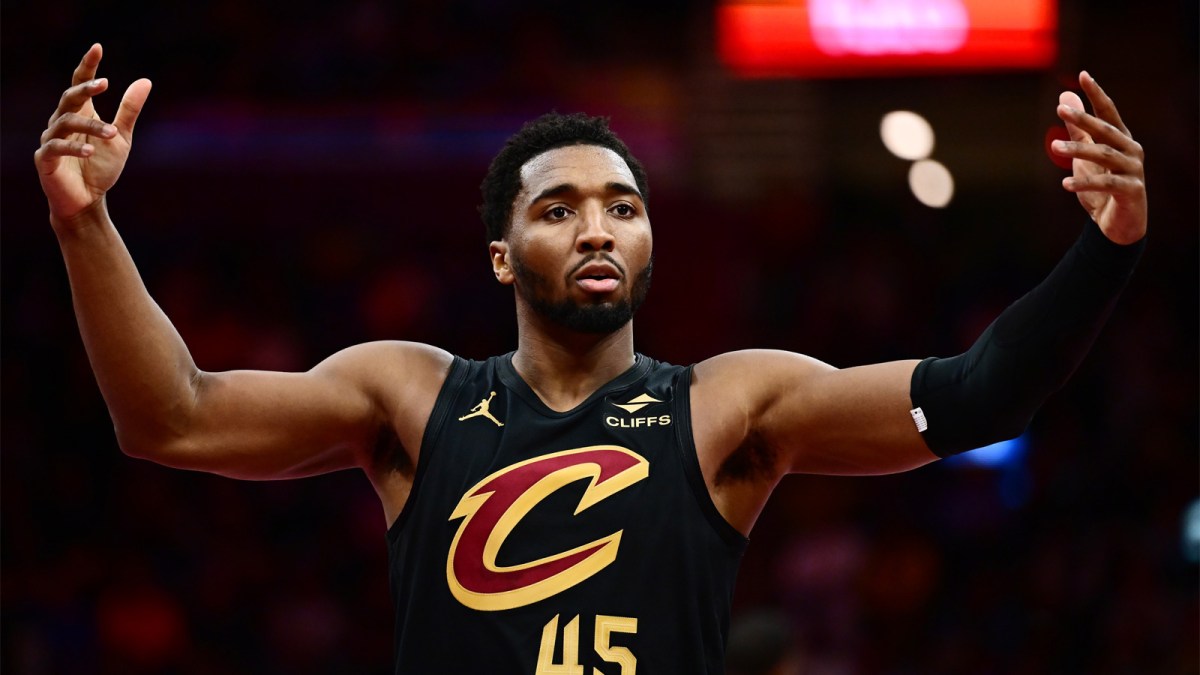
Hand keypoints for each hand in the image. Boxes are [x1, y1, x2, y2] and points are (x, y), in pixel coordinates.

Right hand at [34, 43, 151, 228]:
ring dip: (91, 126)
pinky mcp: (46, 159)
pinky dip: (74, 148)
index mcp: (80, 113)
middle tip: (105, 84)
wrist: (87, 200)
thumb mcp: (122, 138)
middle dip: (85, 89)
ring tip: (112, 133)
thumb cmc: (101, 168)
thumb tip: (146, 80)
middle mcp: (62, 121)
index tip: (98, 48)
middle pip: (69, 97)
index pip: (80, 83)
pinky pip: (56, 148)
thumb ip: (129, 110)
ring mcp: (51, 139)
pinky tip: (91, 151)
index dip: (87, 66)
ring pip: (66, 122)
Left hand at [1052, 71, 1146, 244]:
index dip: (1097, 94)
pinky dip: (1085, 183)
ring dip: (1078, 150)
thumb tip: (1064, 98)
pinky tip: (1065, 184)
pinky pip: (1106, 184)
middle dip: (1084, 119)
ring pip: (1105, 155)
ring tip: (1054, 147)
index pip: (1109, 112)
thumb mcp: (1085, 155)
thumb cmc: (1101, 186)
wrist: (1118, 224)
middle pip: (1106, 131)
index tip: (1083, 75)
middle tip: (1060, 110)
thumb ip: (1077, 129)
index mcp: (1121, 139)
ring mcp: (1133, 170)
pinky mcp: (1131, 191)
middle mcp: (1131, 150)